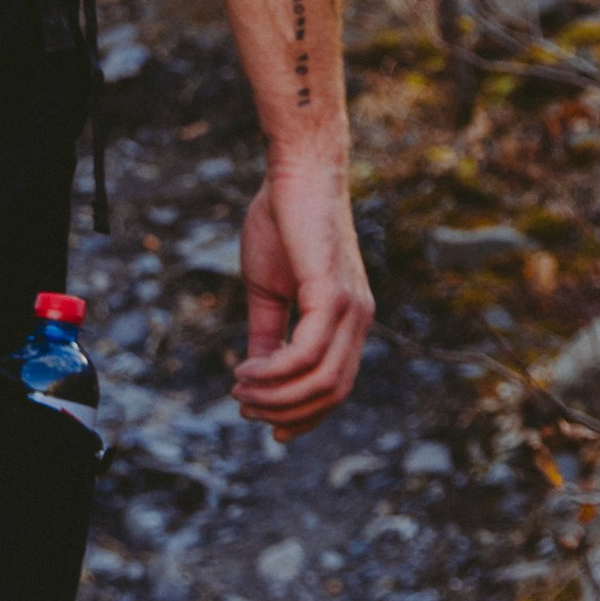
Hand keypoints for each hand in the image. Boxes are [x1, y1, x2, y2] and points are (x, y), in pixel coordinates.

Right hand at [232, 164, 372, 437]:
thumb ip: (269, 332)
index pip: (337, 386)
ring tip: (240, 389)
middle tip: (244, 406)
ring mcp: (350, 308)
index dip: (306, 416)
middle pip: (331, 394)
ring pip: (321, 381)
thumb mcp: (270, 289)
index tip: (271, 429)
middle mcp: (358, 319)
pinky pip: (307, 354)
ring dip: (276, 397)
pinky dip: (276, 372)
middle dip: (286, 413)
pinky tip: (247, 370)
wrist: (295, 170)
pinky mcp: (331, 293)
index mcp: (349, 319)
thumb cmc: (283, 221)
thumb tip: (259, 376)